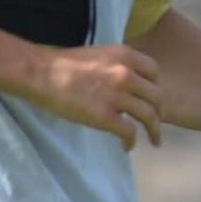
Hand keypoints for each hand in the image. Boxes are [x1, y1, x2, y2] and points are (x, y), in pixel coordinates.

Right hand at [29, 43, 162, 150]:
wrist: (40, 73)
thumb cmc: (62, 63)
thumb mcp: (98, 54)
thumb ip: (116, 65)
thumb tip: (124, 81)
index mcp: (125, 55)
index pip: (155, 72)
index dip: (156, 87)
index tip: (153, 99)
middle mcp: (126, 74)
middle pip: (156, 96)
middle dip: (159, 112)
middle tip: (156, 122)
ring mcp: (117, 96)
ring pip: (149, 116)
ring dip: (154, 131)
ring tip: (155, 141)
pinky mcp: (105, 117)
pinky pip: (129, 132)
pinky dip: (131, 142)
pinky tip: (126, 147)